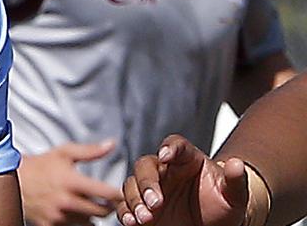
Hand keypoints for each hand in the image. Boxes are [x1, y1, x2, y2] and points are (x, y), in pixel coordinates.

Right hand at [18, 141, 122, 225]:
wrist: (12, 179)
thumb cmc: (40, 166)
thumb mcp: (64, 153)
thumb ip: (90, 151)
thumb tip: (111, 144)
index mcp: (71, 181)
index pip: (106, 193)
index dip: (118, 195)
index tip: (119, 194)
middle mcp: (66, 200)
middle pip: (102, 212)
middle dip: (107, 207)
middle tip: (106, 202)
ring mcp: (58, 215)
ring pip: (89, 222)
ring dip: (90, 215)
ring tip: (85, 205)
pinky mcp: (50, 225)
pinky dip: (76, 222)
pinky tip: (72, 212)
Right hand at [117, 134, 247, 225]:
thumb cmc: (224, 206)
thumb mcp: (235, 195)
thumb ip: (235, 180)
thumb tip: (238, 164)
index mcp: (186, 159)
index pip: (175, 145)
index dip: (169, 147)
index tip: (166, 155)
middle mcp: (164, 170)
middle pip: (146, 165)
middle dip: (147, 183)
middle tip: (156, 203)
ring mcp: (150, 188)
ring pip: (132, 184)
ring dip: (134, 199)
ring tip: (146, 217)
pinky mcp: (141, 206)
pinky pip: (125, 205)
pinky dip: (124, 212)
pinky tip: (131, 221)